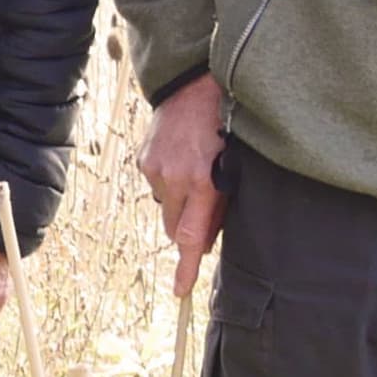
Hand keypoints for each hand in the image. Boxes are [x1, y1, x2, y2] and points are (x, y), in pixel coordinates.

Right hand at [140, 74, 228, 294]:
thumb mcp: (234, 166)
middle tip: (205, 208)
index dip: (186, 266)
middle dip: (186, 228)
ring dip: (178, 201)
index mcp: (202, 182)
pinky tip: (181, 158)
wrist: (194, 86)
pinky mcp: (143, 159)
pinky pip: (156, 185)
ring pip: (165, 206)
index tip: (180, 291)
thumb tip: (206, 238)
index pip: (191, 236)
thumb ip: (219, 205)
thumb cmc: (225, 125)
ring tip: (195, 170)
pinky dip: (168, 181)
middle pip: (174, 226)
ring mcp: (154, 168)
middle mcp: (174, 178)